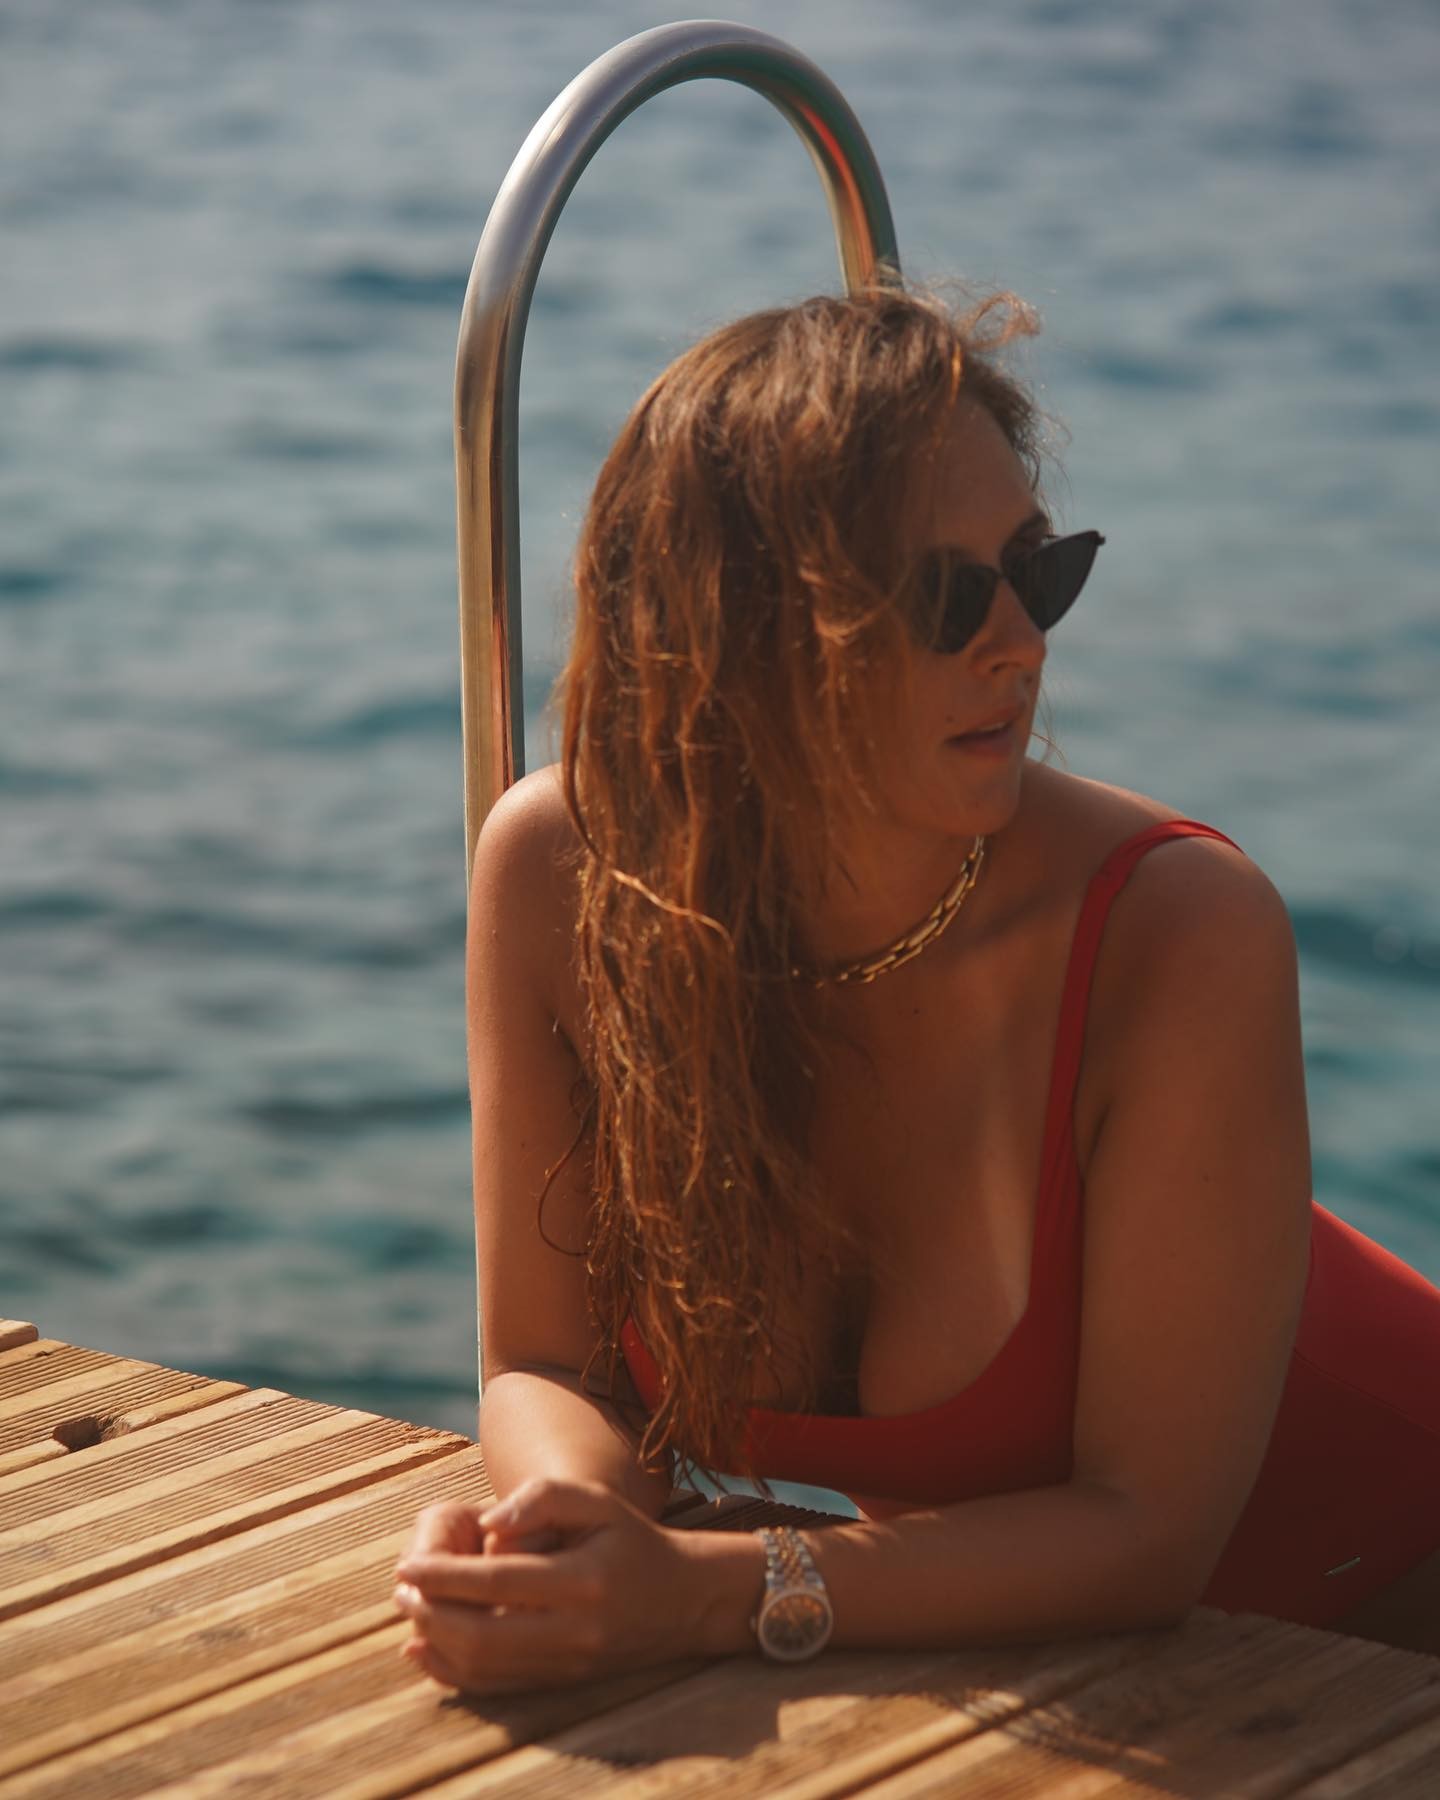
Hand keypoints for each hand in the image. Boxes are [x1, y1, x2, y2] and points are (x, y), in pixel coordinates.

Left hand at [392, 1477, 719, 1694]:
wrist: (684, 1599)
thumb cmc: (632, 1539)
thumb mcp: (598, 1501)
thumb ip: (542, 1498)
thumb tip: (488, 1523)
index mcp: (583, 1579)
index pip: (499, 1581)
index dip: (445, 1575)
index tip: (407, 1565)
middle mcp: (576, 1630)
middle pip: (484, 1634)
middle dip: (431, 1613)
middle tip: (401, 1591)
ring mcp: (569, 1664)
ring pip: (486, 1668)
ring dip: (437, 1644)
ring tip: (411, 1614)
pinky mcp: (563, 1682)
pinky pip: (499, 1688)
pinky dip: (455, 1674)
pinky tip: (428, 1651)